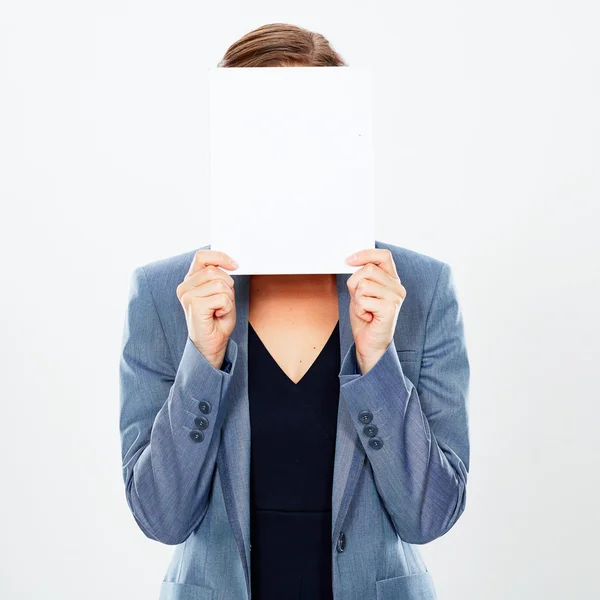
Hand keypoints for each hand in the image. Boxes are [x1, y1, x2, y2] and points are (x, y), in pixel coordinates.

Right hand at [176, 250, 238, 368]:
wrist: (212, 343)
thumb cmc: (217, 319)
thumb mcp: (221, 292)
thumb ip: (220, 277)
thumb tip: (230, 263)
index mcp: (190, 281)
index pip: (202, 256)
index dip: (220, 257)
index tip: (234, 264)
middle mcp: (185, 287)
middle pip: (214, 271)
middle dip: (227, 285)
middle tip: (223, 302)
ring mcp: (187, 296)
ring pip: (220, 284)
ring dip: (227, 298)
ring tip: (219, 309)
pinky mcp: (194, 305)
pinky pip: (222, 298)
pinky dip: (227, 307)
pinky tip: (218, 315)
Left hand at [345, 249, 406, 373]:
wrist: (370, 343)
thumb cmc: (366, 317)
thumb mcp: (361, 292)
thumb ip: (362, 276)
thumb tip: (351, 260)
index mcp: (392, 280)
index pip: (384, 255)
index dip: (365, 254)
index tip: (349, 260)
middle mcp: (397, 287)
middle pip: (368, 269)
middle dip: (355, 284)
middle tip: (360, 300)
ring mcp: (395, 297)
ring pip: (363, 284)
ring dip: (357, 299)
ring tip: (365, 310)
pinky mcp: (390, 308)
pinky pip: (363, 299)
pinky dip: (359, 310)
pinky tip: (368, 317)